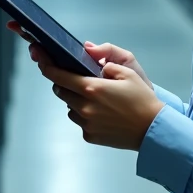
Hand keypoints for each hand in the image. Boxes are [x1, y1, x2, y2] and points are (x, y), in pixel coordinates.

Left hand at [25, 43, 164, 150]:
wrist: (153, 130)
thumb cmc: (142, 99)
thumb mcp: (128, 72)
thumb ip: (106, 61)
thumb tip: (90, 56)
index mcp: (92, 88)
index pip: (59, 75)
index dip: (46, 66)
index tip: (40, 59)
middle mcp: (84, 107)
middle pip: (61, 91)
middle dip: (64, 82)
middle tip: (78, 79)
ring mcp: (86, 123)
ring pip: (69, 107)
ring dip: (75, 100)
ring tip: (97, 99)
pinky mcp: (90, 136)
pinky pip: (80, 121)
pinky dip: (85, 115)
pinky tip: (103, 114)